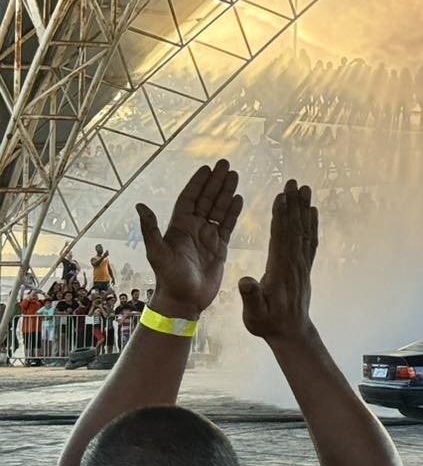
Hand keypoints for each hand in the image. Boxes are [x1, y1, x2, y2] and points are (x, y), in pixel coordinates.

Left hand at [137, 159, 242, 319]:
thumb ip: (150, 229)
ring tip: (235, 176)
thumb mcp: (157, 253)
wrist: (184, 301)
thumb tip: (139, 206)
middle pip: (206, 199)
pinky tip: (239, 199)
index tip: (207, 168)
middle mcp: (193, 228)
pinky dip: (233, 212)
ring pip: (218, 209)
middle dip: (216, 182)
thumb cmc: (168, 278)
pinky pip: (227, 225)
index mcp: (178, 227)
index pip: (189, 199)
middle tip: (226, 164)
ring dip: (226, 192)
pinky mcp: (219, 247)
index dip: (198, 183)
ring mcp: (207, 237)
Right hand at [238, 180, 318, 343]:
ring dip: (303, 209)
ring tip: (305, 189)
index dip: (281, 217)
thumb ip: (251, 297)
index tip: (281, 196)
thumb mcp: (254, 314)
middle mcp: (295, 264)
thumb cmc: (268, 323)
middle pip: (295, 228)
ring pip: (304, 231)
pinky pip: (310, 240)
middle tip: (294, 183)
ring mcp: (302, 264)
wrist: (291, 333)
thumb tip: (245, 281)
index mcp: (281, 270)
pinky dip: (311, 224)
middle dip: (294, 205)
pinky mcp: (305, 267)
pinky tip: (312, 211)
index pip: (282, 238)